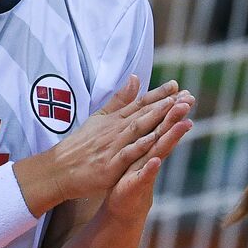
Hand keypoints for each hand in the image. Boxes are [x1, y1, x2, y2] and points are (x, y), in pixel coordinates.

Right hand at [15, 76, 181, 212]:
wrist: (59, 169)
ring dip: (160, 119)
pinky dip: (141, 146)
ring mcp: (113, 146)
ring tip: (178, 110)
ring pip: (140, 129)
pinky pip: (127, 153)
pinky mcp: (110, 164)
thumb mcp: (99, 117)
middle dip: (168, 104)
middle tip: (188, 96)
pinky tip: (156, 140)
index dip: (159, 95)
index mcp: (115, 119)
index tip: (177, 86)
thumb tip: (136, 78)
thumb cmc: (81, 145)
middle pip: (145, 114)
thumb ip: (119, 100)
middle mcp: (116, 130)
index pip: (140, 103)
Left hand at [101, 89, 194, 222]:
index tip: (184, 91)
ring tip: (185, 124)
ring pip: (160, 151)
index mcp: (147, 143)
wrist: (122, 203)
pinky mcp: (136, 184)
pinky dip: (150, 169)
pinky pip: (144, 176)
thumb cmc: (128, 172)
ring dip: (172, 138)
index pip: (160, 122)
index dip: (171, 107)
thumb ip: (140, 125)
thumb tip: (150, 105)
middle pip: (165, 133)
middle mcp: (151, 154)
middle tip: (190, 101)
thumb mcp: (131, 145)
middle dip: (176, 117)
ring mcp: (146, 169)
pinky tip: (156, 161)